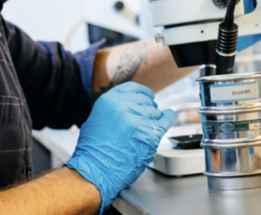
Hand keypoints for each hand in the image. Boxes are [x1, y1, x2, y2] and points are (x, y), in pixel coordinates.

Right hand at [65, 82, 174, 213]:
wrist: (94, 171)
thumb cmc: (93, 151)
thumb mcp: (96, 120)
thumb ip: (113, 108)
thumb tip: (130, 104)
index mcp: (109, 100)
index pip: (133, 88)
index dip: (142, 93)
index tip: (147, 96)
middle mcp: (124, 106)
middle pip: (146, 101)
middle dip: (147, 108)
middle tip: (144, 118)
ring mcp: (137, 120)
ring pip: (154, 113)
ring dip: (152, 120)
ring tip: (142, 131)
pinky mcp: (149, 135)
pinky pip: (164, 122)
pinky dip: (168, 118)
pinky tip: (168, 115)